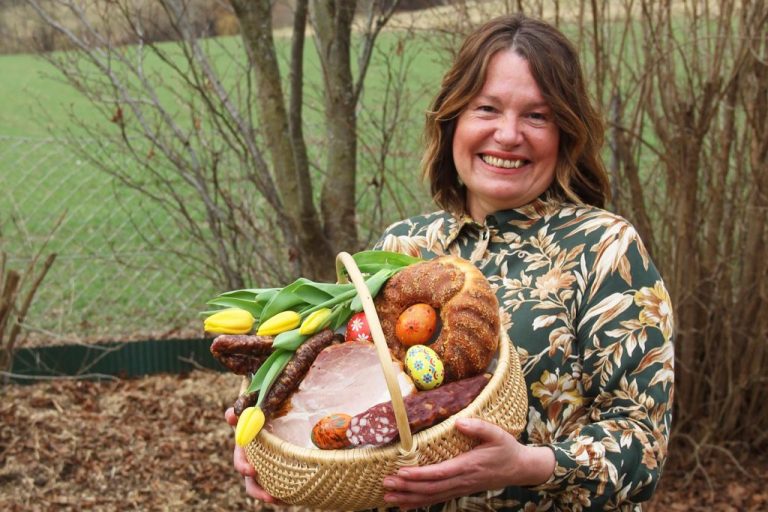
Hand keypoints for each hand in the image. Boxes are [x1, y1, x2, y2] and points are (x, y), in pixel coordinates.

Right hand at [224, 407, 283, 504]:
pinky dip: (284, 495)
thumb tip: (230, 415)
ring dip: (271, 497)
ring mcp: (265, 471)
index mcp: (245, 451)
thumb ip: (240, 413)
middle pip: (251, 484)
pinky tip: (292, 499)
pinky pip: (278, 487)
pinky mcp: (277, 474)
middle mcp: (253, 464)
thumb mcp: (250, 413)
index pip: (240, 463)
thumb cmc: (260, 416)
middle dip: (258, 492)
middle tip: (269, 497)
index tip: (251, 471)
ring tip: (281, 501)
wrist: (275, 419)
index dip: (243, 468)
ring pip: (265, 489)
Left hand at [382, 417, 554, 508]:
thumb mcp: (496, 434)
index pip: (440, 473)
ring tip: (388, 497)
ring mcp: (460, 487)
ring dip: (409, 498)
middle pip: (431, 488)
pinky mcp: (459, 490)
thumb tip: (459, 421)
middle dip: (407, 487)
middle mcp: (462, 480)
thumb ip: (479, 427)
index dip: (420, 475)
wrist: (519, 469)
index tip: (402, 472)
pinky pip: (437, 499)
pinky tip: (404, 505)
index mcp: (468, 465)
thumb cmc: (506, 449)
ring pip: (432, 497)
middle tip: (386, 484)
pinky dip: (420, 503)